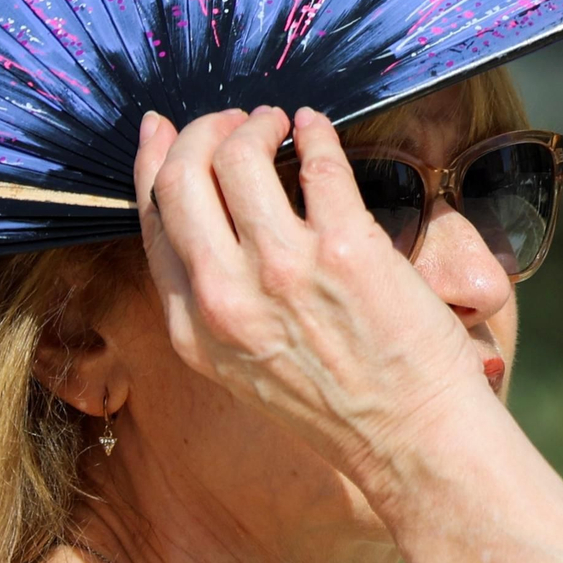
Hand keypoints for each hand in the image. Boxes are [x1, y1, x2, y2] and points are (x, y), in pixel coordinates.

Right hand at [132, 104, 499, 488]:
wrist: (411, 440)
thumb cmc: (337, 405)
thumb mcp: (240, 367)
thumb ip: (211, 303)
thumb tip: (207, 220)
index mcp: (192, 329)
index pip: (152, 220)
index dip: (151, 162)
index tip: (161, 132)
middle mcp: (224, 297)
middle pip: (180, 177)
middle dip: (201, 131)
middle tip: (232, 122)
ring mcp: (282, 270)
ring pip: (236, 155)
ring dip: (255, 123)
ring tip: (278, 123)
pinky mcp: (344, 250)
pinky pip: (317, 161)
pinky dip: (314, 131)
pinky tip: (317, 129)